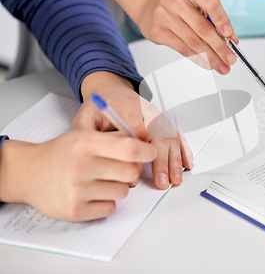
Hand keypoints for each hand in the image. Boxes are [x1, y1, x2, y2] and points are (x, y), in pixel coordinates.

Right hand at [0, 129, 156, 220]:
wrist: (29, 172)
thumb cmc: (63, 152)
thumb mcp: (86, 137)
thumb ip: (117, 138)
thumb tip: (150, 137)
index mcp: (84, 143)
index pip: (128, 148)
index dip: (146, 151)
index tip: (151, 152)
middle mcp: (80, 166)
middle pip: (130, 172)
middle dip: (130, 170)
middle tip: (119, 168)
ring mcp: (76, 190)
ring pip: (123, 191)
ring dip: (117, 186)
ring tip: (100, 180)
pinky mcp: (75, 210)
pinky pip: (110, 208)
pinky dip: (106, 202)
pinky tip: (91, 193)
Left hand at [74, 71, 193, 188]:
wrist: (111, 91)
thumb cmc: (99, 107)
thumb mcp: (85, 118)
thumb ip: (88, 135)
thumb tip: (102, 159)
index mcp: (128, 109)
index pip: (137, 133)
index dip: (137, 156)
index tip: (134, 175)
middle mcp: (148, 112)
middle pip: (160, 136)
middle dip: (163, 161)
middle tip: (163, 182)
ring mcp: (159, 117)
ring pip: (172, 138)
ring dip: (175, 160)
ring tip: (175, 179)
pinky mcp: (164, 122)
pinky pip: (177, 136)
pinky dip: (184, 151)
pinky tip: (187, 164)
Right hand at [139, 0, 238, 74]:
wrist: (149, 5)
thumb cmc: (180, 5)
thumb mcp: (198, 5)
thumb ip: (216, 20)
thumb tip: (232, 41)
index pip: (210, 2)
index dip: (222, 20)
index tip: (230, 36)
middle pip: (203, 28)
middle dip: (220, 47)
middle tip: (231, 59)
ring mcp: (164, 15)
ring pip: (193, 41)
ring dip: (211, 57)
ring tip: (222, 66)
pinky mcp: (157, 31)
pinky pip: (182, 49)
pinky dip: (198, 58)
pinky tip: (208, 64)